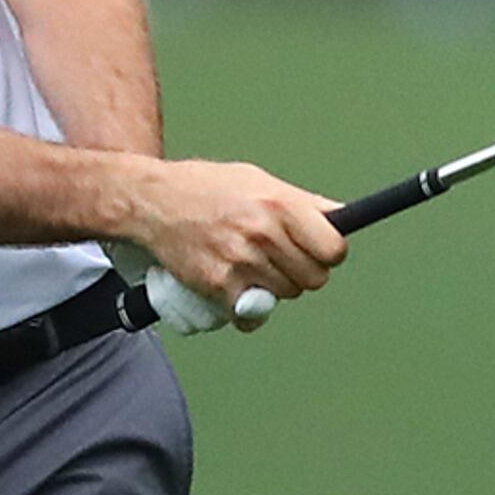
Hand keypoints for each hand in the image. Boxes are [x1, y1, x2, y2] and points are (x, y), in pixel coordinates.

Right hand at [108, 159, 342, 310]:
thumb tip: (341, 216)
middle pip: (314, 278)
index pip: (333, 249)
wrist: (152, 202)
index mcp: (280, 204)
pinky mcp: (219, 286)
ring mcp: (241, 262)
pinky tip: (239, 287)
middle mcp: (263, 233)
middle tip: (282, 258)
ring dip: (276, 286)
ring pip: (286, 295)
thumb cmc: (206, 187)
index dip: (330, 253)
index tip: (320, 251)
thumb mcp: (258, 180)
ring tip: (253, 264)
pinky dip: (249, 309)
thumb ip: (302, 201)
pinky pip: (253, 315)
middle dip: (304, 271)